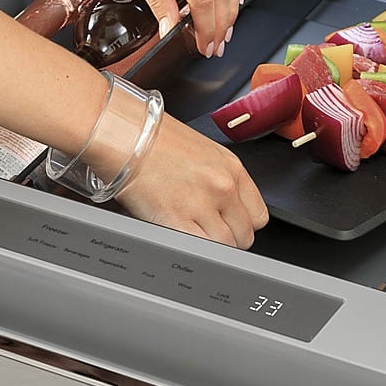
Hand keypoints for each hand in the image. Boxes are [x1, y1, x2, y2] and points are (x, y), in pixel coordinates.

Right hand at [115, 114, 268, 248]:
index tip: (231, 226)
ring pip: (224, 247)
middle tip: (207, 233)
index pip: (258, 215)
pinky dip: (194, 251)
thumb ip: (221, 180)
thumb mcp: (205, 153)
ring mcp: (202, 205)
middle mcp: (223, 187)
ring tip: (192, 235)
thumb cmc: (156, 140)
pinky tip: (181, 239)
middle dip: (229, 240)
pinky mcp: (177, 220)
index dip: (243, 225)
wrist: (127, 135)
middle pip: (244, 235)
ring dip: (210, 247)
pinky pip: (200, 249)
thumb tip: (226, 207)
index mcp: (233, 169)